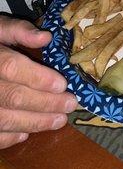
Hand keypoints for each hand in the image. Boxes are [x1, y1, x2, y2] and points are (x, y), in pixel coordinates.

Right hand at [0, 16, 77, 148]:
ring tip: (59, 120)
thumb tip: (46, 37)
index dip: (38, 78)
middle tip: (70, 104)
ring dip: (34, 122)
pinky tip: (26, 134)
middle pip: (13, 97)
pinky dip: (7, 137)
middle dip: (46, 103)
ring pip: (3, 118)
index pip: (11, 68)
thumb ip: (19, 30)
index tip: (63, 84)